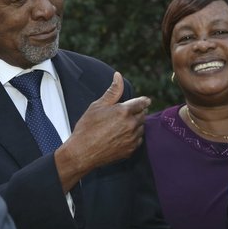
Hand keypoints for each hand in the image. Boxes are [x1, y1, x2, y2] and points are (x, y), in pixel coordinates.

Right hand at [56, 72, 150, 190]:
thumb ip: (112, 91)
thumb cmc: (87, 127)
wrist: (82, 153)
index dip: (143, 101)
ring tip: (122, 125)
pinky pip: (138, 140)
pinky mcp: (131, 150)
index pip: (142, 103)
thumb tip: (118, 76)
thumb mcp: (98, 106)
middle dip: (137, 112)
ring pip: (141, 128)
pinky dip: (134, 136)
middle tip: (127, 113)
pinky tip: (122, 136)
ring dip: (136, 124)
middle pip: (142, 115)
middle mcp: (131, 124)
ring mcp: (132, 138)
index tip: (145, 101)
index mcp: (123, 111)